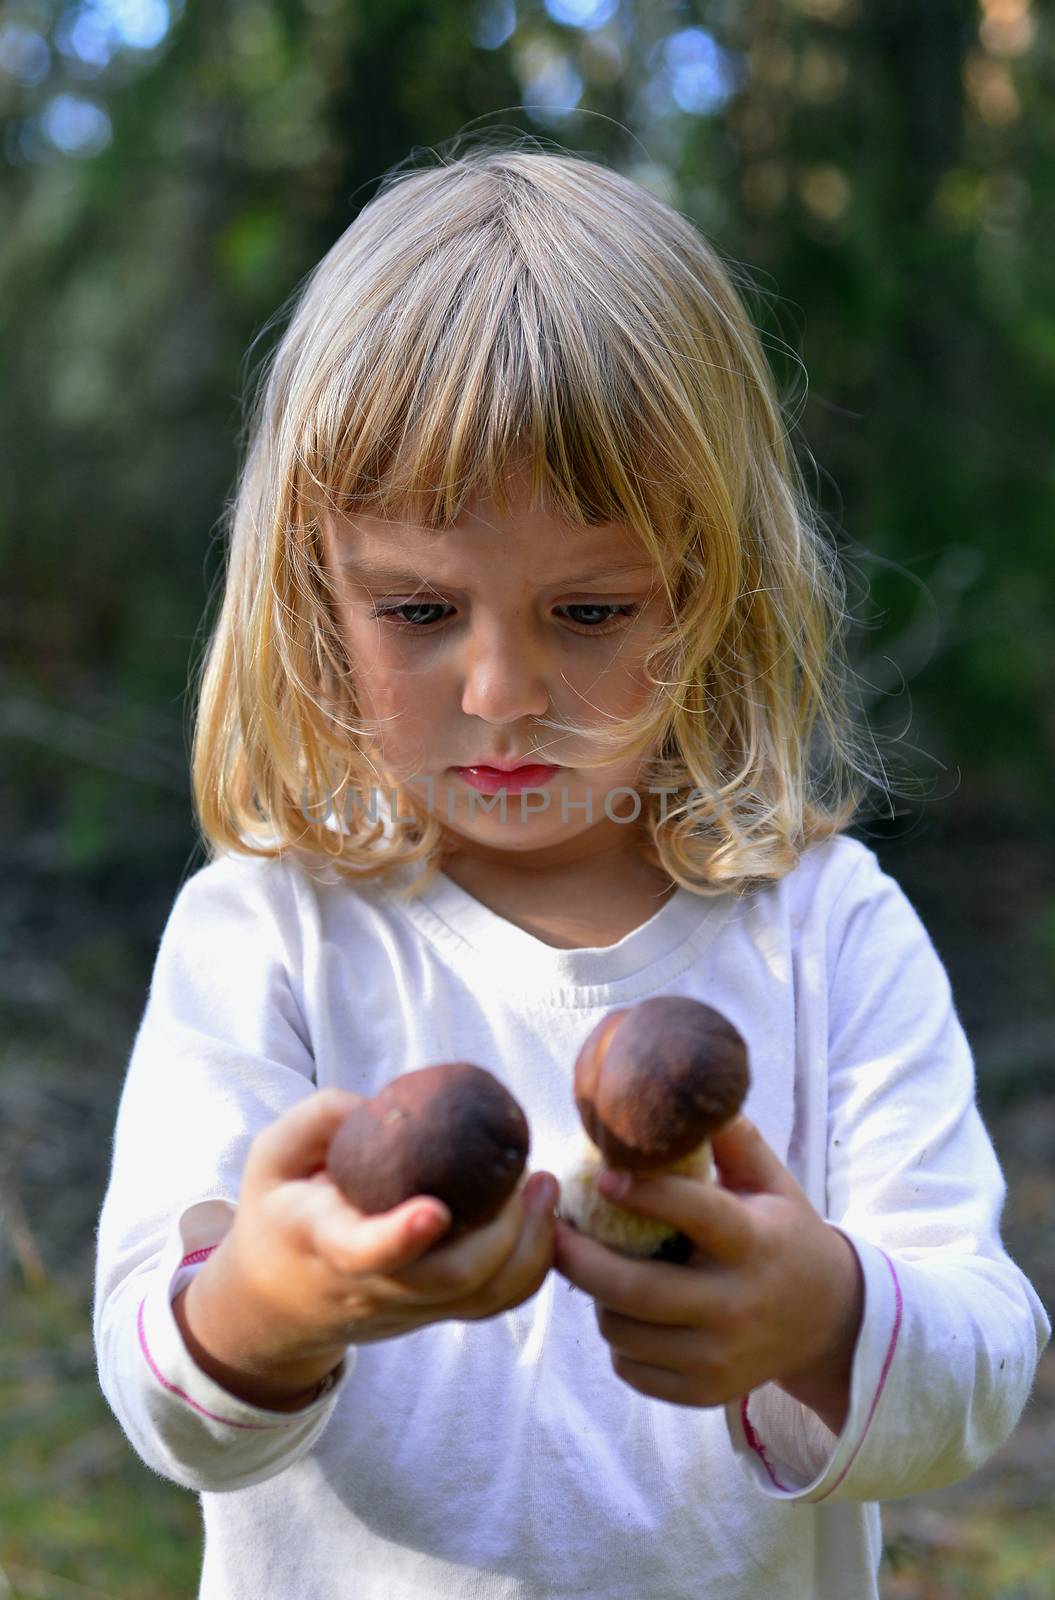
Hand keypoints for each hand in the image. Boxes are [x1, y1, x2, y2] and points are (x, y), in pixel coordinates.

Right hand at [177, 1090, 557, 1401]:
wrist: (274, 1304)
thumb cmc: (279, 1213)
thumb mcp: (271, 1156)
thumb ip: (320, 1120)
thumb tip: (381, 1105)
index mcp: (324, 1243)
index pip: (363, 1253)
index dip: (400, 1237)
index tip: (436, 1211)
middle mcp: (373, 1286)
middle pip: (449, 1281)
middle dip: (504, 1235)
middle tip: (532, 1176)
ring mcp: (409, 1307)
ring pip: (482, 1299)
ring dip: (529, 1249)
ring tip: (545, 1189)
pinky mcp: (434, 1313)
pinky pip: (493, 1304)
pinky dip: (530, 1267)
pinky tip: (542, 1217)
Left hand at [553, 1114, 863, 1432]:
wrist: (829, 1324)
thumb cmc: (785, 1235)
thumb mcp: (773, 1184)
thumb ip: (733, 1139)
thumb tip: (686, 1093)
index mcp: (754, 1244)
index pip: (697, 1216)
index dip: (647, 1195)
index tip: (603, 1176)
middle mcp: (737, 1305)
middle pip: (635, 1290)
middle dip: (579, 1260)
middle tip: (551, 1233)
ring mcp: (720, 1358)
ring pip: (624, 1331)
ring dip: (598, 1298)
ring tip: (598, 1269)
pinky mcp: (704, 1392)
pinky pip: (633, 1368)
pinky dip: (619, 1340)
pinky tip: (628, 1312)